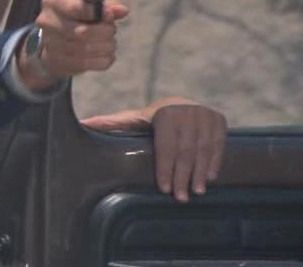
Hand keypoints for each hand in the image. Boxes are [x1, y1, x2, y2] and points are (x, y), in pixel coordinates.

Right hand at [17, 0, 128, 90]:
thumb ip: (106, 4)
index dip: (97, 12)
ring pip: (85, 50)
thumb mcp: (88, 3)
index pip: (75, 7)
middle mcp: (47, 22)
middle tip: (112, 31)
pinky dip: (102, 60)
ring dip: (105, 47)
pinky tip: (107, 55)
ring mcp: (50, 44)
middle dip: (105, 32)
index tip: (110, 15)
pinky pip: (85, 64)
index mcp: (53, 2)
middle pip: (82, 32)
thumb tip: (122, 11)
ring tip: (111, 43)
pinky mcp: (57, 62)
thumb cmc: (75, 16)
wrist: (54, 40)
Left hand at [81, 97, 226, 202]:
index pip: (166, 145)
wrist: (182, 104)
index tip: (164, 188)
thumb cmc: (153, 119)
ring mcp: (205, 115)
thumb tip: (82, 124)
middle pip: (184, 150)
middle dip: (182, 176)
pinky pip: (219, 144)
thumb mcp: (133, 119)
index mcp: (165, 112)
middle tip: (180, 197)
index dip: (165, 168)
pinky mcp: (220, 119)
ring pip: (203, 149)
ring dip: (200, 172)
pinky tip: (209, 178)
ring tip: (196, 192)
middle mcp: (186, 111)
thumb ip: (111, 123)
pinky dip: (214, 162)